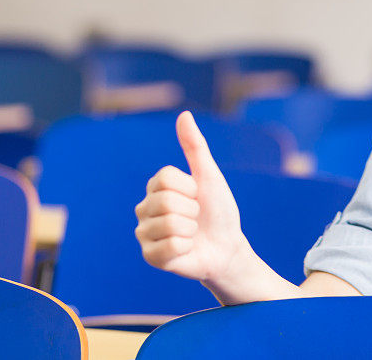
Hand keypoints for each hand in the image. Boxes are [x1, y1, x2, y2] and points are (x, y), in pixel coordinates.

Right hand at [134, 111, 253, 281]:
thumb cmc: (218, 210)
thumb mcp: (210, 176)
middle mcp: (144, 208)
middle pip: (165, 201)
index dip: (191, 187)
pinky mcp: (150, 257)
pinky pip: (170, 247)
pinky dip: (187, 247)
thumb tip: (184, 115)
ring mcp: (144, 233)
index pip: (165, 177)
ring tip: (192, 233)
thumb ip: (195, 147)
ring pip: (169, 224)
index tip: (198, 195)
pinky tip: (187, 249)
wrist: (227, 246)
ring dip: (191, 230)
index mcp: (156, 187)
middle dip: (192, 210)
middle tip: (196, 217)